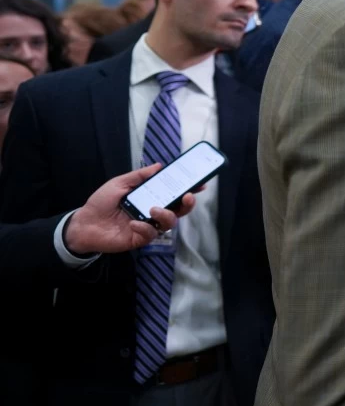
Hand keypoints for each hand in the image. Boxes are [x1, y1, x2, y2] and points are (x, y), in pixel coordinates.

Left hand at [64, 165, 198, 255]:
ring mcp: (148, 226)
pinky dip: (144, 227)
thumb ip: (139, 176)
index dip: (188, 189)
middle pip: (179, 210)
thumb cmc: (101, 203)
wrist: (83, 223)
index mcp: (150, 198)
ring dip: (166, 215)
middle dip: (188, 203)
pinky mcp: (140, 239)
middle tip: (188, 196)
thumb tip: (159, 166)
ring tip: (153, 209)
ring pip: (169, 223)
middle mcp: (153, 212)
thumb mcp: (119, 184)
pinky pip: (151, 234)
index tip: (200, 183)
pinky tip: (133, 224)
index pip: (174, 193)